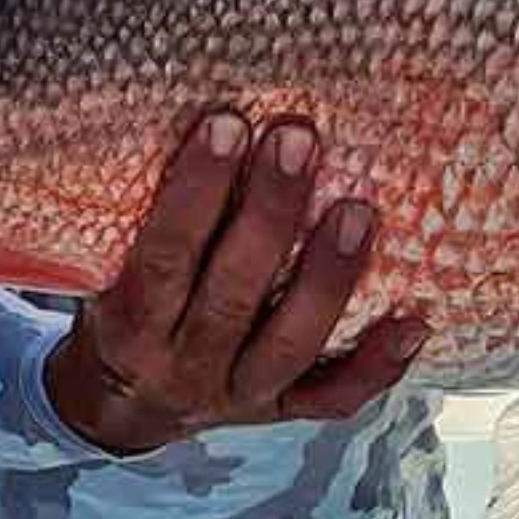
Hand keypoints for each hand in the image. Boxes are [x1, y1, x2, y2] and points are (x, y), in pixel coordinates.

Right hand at [43, 109, 430, 454]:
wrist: (122, 405)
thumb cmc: (123, 306)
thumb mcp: (105, 268)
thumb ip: (138, 215)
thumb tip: (176, 107)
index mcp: (131, 326)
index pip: (164, 257)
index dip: (195, 191)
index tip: (227, 123)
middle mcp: (183, 365)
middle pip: (231, 295)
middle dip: (269, 215)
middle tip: (298, 140)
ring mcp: (238, 394)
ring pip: (288, 344)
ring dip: (327, 278)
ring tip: (358, 211)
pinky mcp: (281, 412)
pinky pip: (333, 398)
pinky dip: (377, 366)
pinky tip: (413, 322)